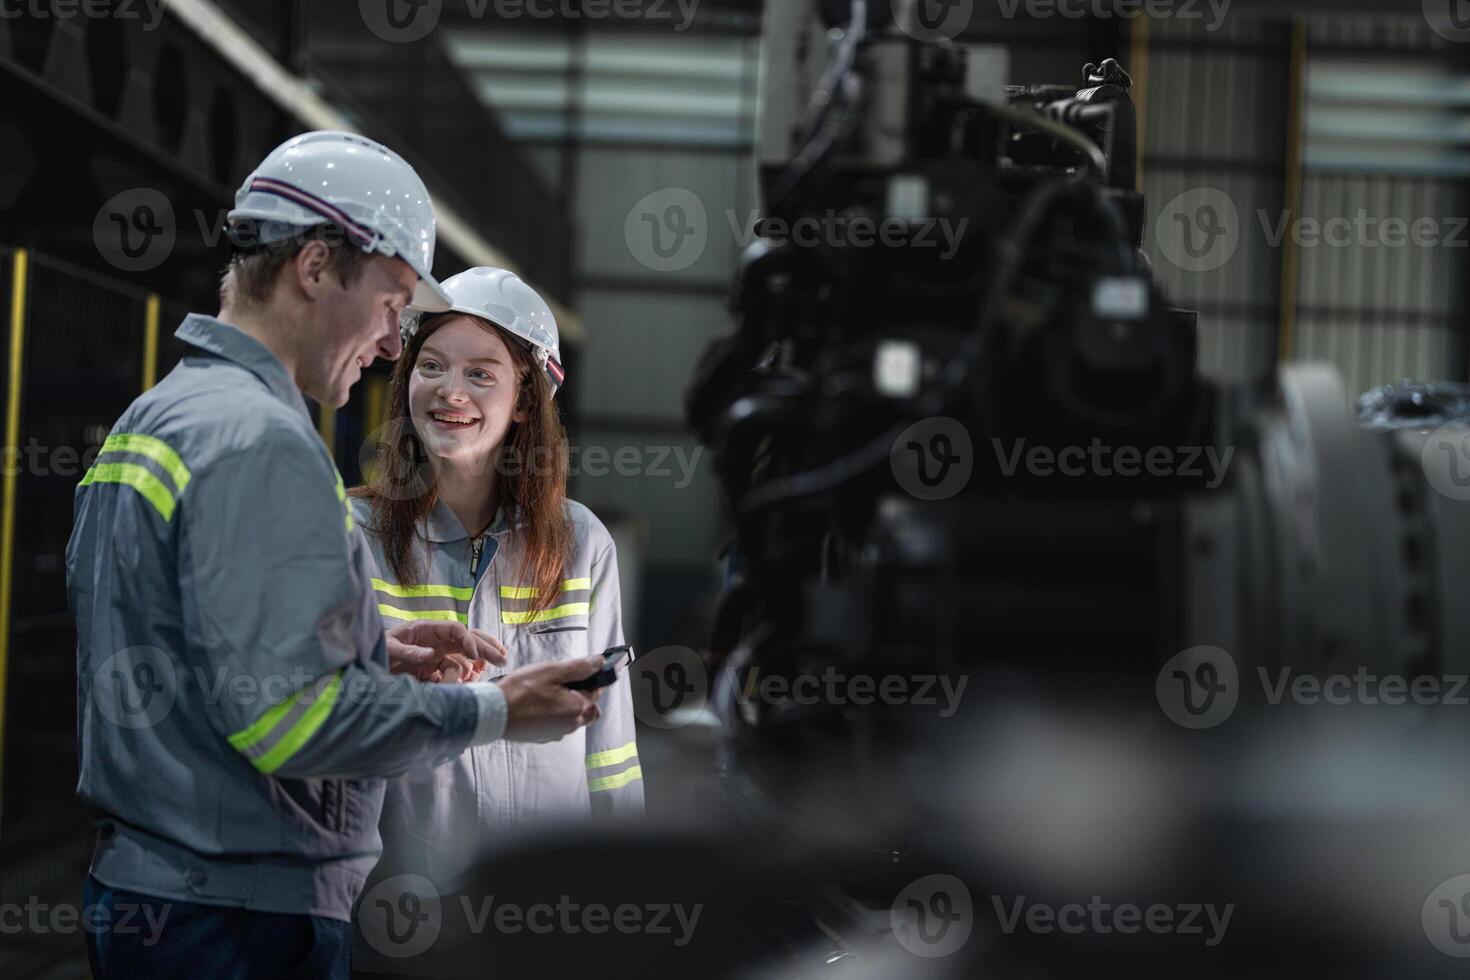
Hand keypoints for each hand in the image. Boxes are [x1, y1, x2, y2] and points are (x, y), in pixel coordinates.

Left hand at [387, 622, 506, 683]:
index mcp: (427, 630)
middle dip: (486, 648)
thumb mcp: (388, 649)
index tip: (474, 656)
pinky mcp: (436, 671)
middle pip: (468, 640)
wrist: (367, 672)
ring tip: (491, 668)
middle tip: (502, 659)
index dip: (468, 640)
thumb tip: (432, 655)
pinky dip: (468, 675)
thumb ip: (408, 651)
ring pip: (467, 656)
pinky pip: (458, 671)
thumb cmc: (376, 652)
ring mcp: (438, 656)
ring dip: (478, 663)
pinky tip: (477, 677)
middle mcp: (436, 641)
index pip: (456, 630)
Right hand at [498, 655, 604, 742]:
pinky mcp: (543, 737)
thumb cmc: (521, 691)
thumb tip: (600, 662)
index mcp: (578, 708)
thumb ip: (579, 668)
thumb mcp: (552, 672)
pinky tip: (537, 703)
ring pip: (572, 715)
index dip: (589, 677)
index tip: (576, 669)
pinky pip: (557, 722)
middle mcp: (572, 725)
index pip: (595, 690)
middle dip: (580, 692)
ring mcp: (557, 733)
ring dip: (566, 702)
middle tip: (560, 680)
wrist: (492, 714)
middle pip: (587, 705)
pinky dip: (553, 712)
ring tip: (545, 690)